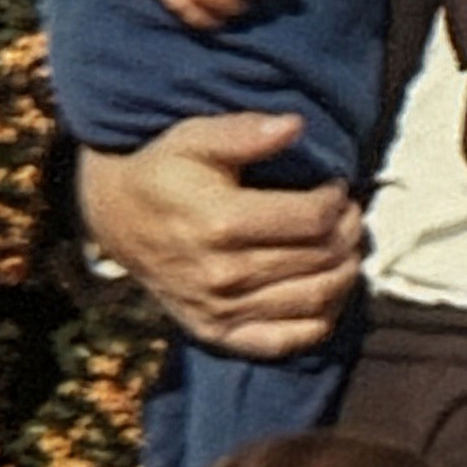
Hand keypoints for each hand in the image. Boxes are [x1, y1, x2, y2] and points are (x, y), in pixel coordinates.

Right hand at [76, 109, 360, 356]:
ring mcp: (220, 309)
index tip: (335, 187)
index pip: (313, 219)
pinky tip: (324, 289)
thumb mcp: (194, 138)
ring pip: (315, 299)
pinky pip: (288, 340)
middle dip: (347, 231)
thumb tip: (295, 126)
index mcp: (220, 223)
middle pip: (321, 259)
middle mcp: (223, 274)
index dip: (336, 200)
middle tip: (348, 213)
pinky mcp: (217, 333)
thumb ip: (245, 132)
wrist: (118, 220)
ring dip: (345, 272)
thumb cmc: (164, 172)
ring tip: (344, 246)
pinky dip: (320, 318)